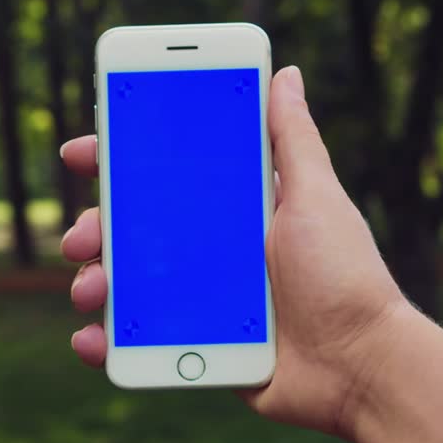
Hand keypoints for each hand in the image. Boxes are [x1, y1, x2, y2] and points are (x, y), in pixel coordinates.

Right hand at [60, 65, 410, 436]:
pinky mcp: (198, 348)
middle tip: (82, 234)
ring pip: (127, 285)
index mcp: (237, 211)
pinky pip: (138, 343)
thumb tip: (288, 75)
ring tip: (91, 288)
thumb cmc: (345, 276)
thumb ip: (294, 140)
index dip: (121, 162)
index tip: (82, 152)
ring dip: (95, 281)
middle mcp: (214, 252)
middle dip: (95, 226)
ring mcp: (201, 303)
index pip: (169, 176)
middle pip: (134, 230)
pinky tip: (91, 339)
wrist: (360, 367)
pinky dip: (106, 341)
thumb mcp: (317, 198)